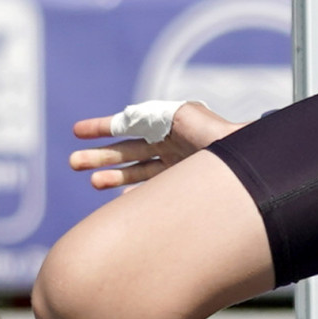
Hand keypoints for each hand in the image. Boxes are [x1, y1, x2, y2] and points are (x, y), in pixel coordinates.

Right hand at [68, 101, 233, 189]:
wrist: (245, 160)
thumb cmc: (217, 133)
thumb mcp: (180, 117)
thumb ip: (152, 117)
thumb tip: (124, 118)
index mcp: (167, 126)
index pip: (128, 126)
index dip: (102, 127)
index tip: (76, 131)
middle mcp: (170, 146)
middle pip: (127, 151)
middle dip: (100, 156)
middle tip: (72, 163)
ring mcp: (177, 166)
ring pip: (137, 172)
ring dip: (113, 177)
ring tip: (93, 182)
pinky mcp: (184, 185)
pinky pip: (155, 192)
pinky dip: (138, 197)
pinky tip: (121, 201)